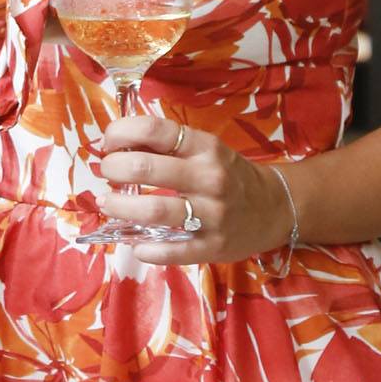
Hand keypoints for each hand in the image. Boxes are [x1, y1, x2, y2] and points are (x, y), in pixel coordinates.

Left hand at [91, 113, 296, 266]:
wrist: (274, 207)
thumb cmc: (227, 174)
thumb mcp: (205, 150)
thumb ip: (167, 147)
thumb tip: (115, 143)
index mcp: (205, 147)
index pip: (153, 130)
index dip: (120, 133)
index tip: (108, 143)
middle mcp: (209, 177)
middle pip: (145, 168)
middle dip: (113, 169)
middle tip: (106, 173)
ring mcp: (213, 214)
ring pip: (153, 211)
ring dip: (120, 207)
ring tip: (107, 204)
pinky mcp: (213, 246)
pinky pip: (171, 251)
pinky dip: (146, 249)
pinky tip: (136, 244)